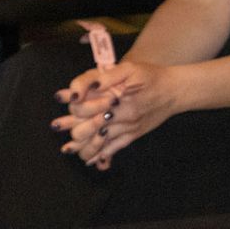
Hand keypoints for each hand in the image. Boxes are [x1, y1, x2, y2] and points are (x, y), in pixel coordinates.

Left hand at [52, 61, 182, 169]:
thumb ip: (102, 77)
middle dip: (71, 127)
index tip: (59, 98)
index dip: (72, 104)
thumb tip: (81, 87)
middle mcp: (121, 117)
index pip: (86, 107)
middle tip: (55, 126)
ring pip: (101, 143)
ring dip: (83, 146)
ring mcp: (128, 128)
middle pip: (90, 127)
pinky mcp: (134, 135)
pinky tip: (91, 160)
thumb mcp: (127, 69)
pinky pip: (115, 149)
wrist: (174, 90)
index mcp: (117, 99)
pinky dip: (102, 156)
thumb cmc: (149, 76)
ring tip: (68, 149)